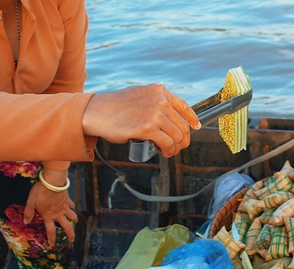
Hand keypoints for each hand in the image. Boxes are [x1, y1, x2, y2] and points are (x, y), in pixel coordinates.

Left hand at [23, 169, 77, 245]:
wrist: (52, 182)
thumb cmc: (40, 192)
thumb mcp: (30, 202)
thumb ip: (28, 213)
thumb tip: (26, 222)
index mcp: (48, 216)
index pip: (50, 230)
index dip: (52, 238)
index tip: (52, 244)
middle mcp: (58, 214)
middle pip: (66, 227)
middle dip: (70, 234)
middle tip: (72, 240)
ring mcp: (64, 207)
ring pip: (72, 216)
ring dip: (74, 220)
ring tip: (75, 222)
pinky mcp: (67, 200)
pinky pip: (71, 205)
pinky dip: (72, 207)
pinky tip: (72, 207)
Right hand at [81, 84, 201, 157]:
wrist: (97, 111)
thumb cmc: (116, 106)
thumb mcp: (140, 95)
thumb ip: (155, 102)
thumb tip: (171, 117)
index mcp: (159, 91)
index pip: (184, 106)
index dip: (192, 119)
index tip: (196, 127)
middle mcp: (159, 100)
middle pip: (182, 125)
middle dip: (183, 139)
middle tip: (179, 146)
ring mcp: (154, 114)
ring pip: (177, 136)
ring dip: (176, 147)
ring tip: (170, 151)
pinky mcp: (147, 128)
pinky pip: (167, 143)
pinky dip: (169, 150)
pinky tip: (165, 152)